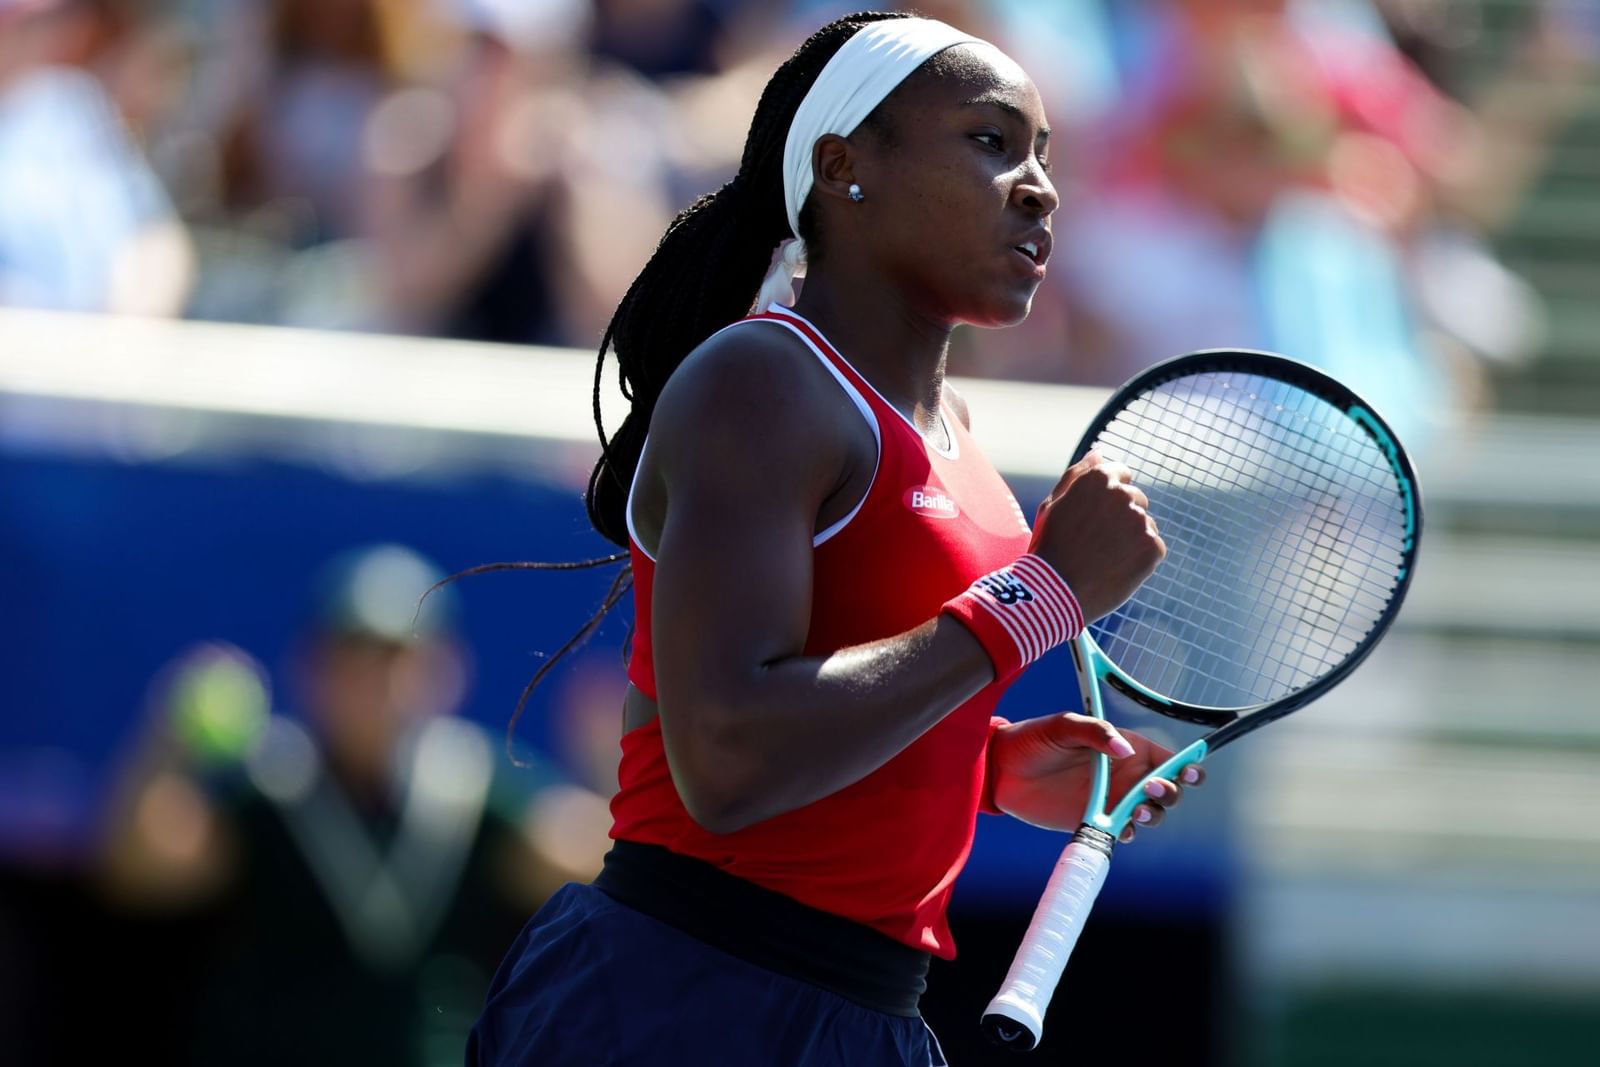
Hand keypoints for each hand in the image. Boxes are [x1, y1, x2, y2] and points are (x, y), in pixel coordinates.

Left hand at [988, 713, 1203, 840]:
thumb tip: (1124, 749)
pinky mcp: (1094, 821)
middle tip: (1150, 789)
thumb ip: (1095, 732)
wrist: (1000, 770)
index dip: (1186, 766)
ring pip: (1149, 814)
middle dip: (1170, 793)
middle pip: (1167, 790)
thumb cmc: (1032, 739)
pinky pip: (1122, 832)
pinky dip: (1127, 832)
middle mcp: (1124, 775)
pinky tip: (1118, 827)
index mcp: (1125, 748)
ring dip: (1151, 815)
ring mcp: (1111, 800)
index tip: (1190, 772)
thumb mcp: (1063, 726)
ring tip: (1133, 809)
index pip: (1166, 759)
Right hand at [1030, 450, 1164, 621]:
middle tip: (1095, 542)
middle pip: (1136, 499)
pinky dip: (1139, 559)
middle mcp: (1124, 495)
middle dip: (1121, 517)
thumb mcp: (1053, 504)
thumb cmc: (1050, 546)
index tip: (1093, 518)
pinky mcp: (1153, 548)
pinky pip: (1153, 548)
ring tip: (1103, 558)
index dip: (1105, 498)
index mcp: (1099, 478)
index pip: (1121, 474)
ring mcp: (1141, 521)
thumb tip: (1099, 452)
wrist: (1054, 592)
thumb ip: (1078, 475)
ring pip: (1144, 525)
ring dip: (1131, 538)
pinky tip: (1116, 569)